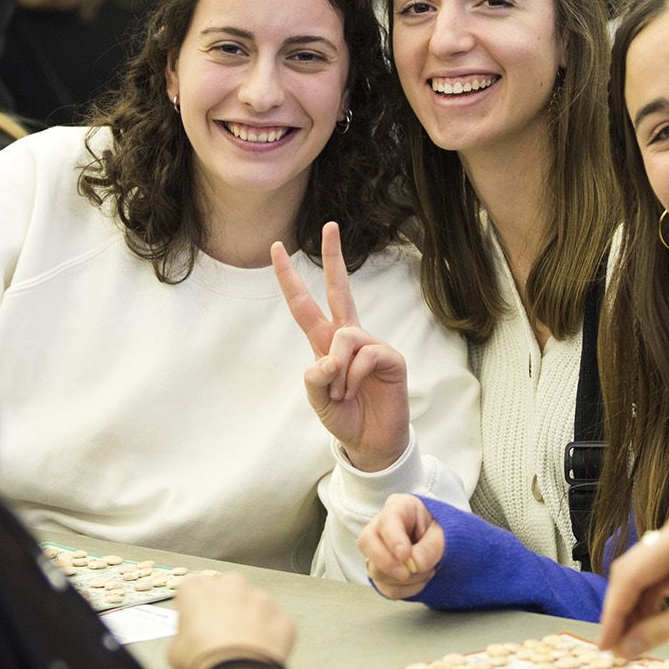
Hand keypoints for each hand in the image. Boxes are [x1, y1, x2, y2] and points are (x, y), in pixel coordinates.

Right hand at [168, 573, 295, 668]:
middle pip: (227, 586)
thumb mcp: (176, 651)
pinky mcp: (281, 615)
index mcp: (199, 590)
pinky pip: (275, 620)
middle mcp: (231, 586)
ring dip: (250, 616)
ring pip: (255, 601)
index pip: (193, 585)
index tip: (195, 618)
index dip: (194, 603)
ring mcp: (260, 598)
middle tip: (221, 628)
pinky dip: (271, 632)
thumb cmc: (205, 662)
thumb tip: (189, 641)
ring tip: (244, 643)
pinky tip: (261, 650)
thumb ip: (184, 634)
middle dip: (225, 602)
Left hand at [273, 222, 410, 471]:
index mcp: (325, 343)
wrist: (372, 443)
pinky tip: (360, 391)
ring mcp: (372, 345)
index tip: (278, 248)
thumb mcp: (318, 401)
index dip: (290, 278)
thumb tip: (328, 358)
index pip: (305, 305)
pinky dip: (355, 376)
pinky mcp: (391, 357)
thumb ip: (315, 378)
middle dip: (334, 258)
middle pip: (339, 290)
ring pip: (346, 336)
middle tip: (330, 225)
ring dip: (338, 370)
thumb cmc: (344, 418)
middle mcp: (349, 337)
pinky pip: (366, 354)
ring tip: (344, 393)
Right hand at [358, 493, 444, 597]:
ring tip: (427, 571)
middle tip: (407, 573)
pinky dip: (403, 590)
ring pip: (375, 569)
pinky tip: (419, 581)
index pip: (387, 520)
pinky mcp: (381, 571)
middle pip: (367, 542)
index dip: (394, 539)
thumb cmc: (442, 531)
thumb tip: (415, 564)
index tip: (405, 555)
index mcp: (399, 507)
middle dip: (387, 563)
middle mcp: (381, 527)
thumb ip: (431, 547)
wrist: (444, 545)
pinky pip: (384, 587)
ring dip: (403, 579)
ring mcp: (378, 550)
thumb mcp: (445, 533)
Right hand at [597, 509, 668, 658]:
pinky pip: (660, 577)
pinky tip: (646, 625)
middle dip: (621, 610)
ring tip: (629, 642)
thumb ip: (662, 630)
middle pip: (633, 571)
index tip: (604, 642)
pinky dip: (652, 601)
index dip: (613, 611)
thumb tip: (628, 648)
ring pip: (644, 576)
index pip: (632, 574)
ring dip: (635, 608)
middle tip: (614, 647)